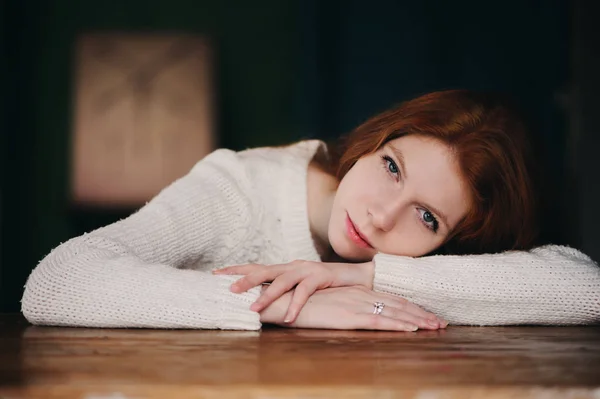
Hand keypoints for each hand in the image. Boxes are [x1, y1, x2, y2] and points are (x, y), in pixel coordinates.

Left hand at [214, 260, 374, 322]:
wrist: (356, 275)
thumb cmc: (326, 283)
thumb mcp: (302, 285)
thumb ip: (285, 290)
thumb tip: (262, 302)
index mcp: (285, 267)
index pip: (256, 266)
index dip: (236, 269)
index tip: (215, 274)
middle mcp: (292, 266)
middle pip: (264, 270)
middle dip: (245, 280)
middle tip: (229, 290)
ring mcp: (306, 269)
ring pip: (282, 281)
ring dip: (267, 295)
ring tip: (254, 308)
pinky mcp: (320, 276)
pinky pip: (305, 291)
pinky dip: (296, 305)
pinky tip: (290, 318)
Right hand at [259, 285, 446, 330]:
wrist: (284, 300)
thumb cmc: (302, 304)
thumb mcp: (328, 304)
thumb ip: (345, 306)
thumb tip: (358, 313)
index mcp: (356, 292)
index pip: (390, 298)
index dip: (411, 307)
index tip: (428, 316)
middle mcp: (360, 295)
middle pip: (398, 303)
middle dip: (422, 314)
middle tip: (441, 323)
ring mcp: (356, 304)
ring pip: (394, 311)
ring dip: (418, 320)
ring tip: (436, 327)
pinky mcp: (349, 315)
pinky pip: (379, 320)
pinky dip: (398, 324)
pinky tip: (413, 328)